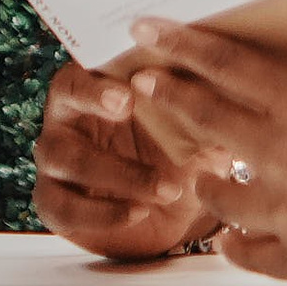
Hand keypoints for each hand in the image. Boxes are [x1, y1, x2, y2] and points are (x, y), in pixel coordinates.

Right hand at [31, 60, 217, 260]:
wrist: (169, 206)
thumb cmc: (178, 146)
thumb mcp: (195, 125)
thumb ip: (202, 103)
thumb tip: (233, 84)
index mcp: (96, 86)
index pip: (82, 72)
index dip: (98, 82)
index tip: (128, 92)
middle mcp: (67, 116)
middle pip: (65, 102)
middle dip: (95, 106)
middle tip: (129, 108)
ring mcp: (55, 159)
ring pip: (66, 158)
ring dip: (118, 172)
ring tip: (165, 188)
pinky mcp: (54, 201)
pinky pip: (64, 207)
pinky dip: (101, 213)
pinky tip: (137, 212)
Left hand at [125, 17, 286, 285]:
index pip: (221, 62)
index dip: (178, 44)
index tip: (145, 31)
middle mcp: (284, 150)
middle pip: (204, 118)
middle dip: (167, 98)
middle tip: (142, 87)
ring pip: (216, 194)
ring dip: (201, 181)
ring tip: (195, 175)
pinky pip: (248, 254)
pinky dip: (235, 245)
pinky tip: (230, 240)